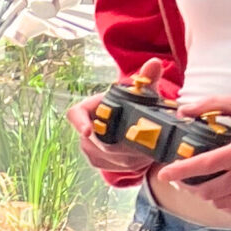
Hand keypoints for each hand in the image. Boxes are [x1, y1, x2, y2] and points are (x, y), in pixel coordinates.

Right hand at [70, 57, 166, 175]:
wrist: (130, 123)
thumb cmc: (132, 104)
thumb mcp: (141, 92)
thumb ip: (147, 79)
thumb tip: (155, 63)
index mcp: (89, 108)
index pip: (76, 114)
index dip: (80, 123)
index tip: (88, 132)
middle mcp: (84, 129)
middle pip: (99, 143)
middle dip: (123, 146)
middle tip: (146, 145)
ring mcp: (88, 147)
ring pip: (108, 157)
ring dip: (129, 157)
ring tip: (150, 151)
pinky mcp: (97, 161)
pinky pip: (112, 166)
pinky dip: (129, 164)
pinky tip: (144, 158)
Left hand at [164, 94, 230, 216]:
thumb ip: (214, 104)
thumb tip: (183, 110)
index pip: (205, 165)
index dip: (181, 170)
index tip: (164, 174)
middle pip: (208, 190)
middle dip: (191, 185)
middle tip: (186, 178)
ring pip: (220, 203)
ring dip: (208, 194)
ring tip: (208, 182)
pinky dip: (226, 203)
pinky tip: (226, 191)